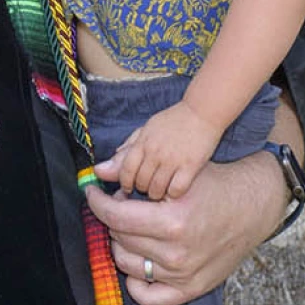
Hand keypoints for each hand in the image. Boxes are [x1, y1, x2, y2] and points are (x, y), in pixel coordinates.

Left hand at [86, 145, 285, 304]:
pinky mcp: (191, 289)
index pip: (116, 217)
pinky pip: (148, 296)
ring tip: (133, 229)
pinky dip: (136, 281)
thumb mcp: (180, 173)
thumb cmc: (216, 184)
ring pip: (127, 264)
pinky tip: (138, 261)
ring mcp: (184, 274)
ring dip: (122, 245)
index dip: (98, 203)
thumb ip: (139, 174)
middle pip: (120, 239)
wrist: (254, 206)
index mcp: (174, 221)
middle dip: (114, 219)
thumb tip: (99, 172)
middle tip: (123, 206)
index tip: (93, 194)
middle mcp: (178, 253)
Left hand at [101, 101, 220, 199]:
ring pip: (156, 189)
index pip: (125, 170)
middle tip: (147, 189)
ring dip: (157, 193)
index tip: (128, 188)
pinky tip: (175, 188)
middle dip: (141, 189)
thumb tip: (102, 168)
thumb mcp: (146, 129)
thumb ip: (127, 148)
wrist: (202, 111)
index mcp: (143, 142)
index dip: (124, 183)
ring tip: (160, 190)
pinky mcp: (191, 166)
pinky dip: (173, 193)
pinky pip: (176, 189)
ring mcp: (173, 160)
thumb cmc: (174, 120)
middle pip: (140, 182)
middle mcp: (155, 152)